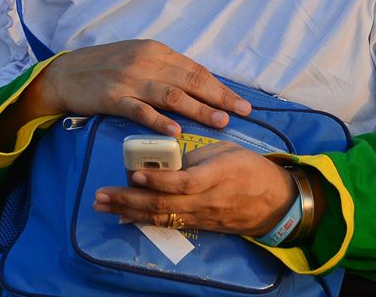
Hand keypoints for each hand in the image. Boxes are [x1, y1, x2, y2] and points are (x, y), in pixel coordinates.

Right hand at [0, 41, 250, 150]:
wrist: (65, 73)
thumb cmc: (107, 67)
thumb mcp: (140, 59)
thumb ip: (167, 70)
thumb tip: (199, 86)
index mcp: (157, 51)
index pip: (196, 70)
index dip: (221, 87)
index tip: (241, 102)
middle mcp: (148, 62)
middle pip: (191, 81)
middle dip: (220, 98)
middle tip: (242, 113)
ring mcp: (130, 80)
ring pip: (172, 95)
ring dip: (199, 109)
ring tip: (220, 122)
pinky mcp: (113, 98)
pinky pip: (140, 110)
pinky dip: (159, 120)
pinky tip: (176, 131)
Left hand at [93, 142, 297, 235]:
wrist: (275, 202)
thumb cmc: (251, 169)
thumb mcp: (228, 151)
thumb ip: (197, 157)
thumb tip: (166, 163)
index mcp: (218, 174)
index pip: (185, 182)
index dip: (159, 181)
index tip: (135, 175)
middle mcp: (208, 199)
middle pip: (165, 204)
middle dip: (129, 200)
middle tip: (101, 195)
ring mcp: (203, 216)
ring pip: (162, 216)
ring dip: (129, 211)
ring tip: (103, 206)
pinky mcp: (200, 225)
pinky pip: (169, 223)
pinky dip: (144, 220)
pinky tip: (124, 216)